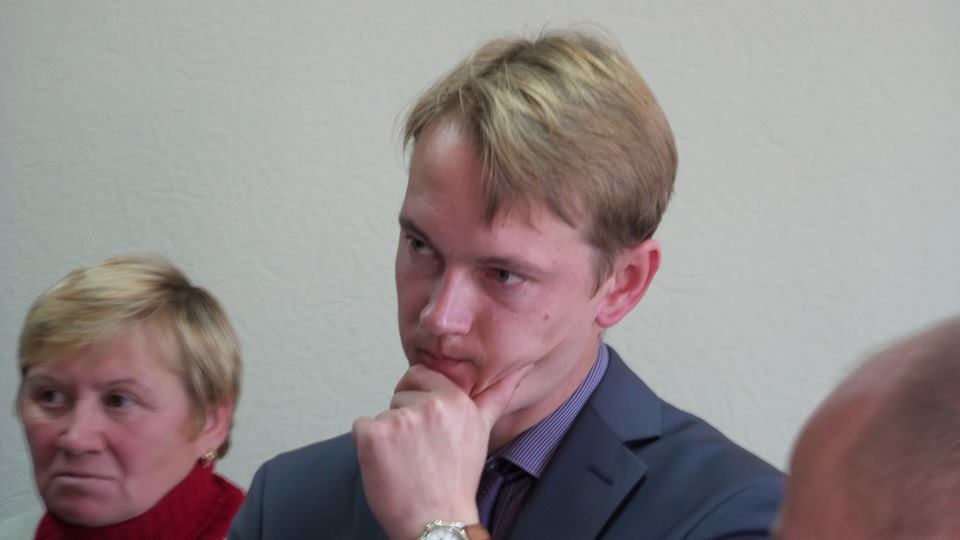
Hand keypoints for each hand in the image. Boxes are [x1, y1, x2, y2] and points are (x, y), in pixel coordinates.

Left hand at [352, 364, 530, 539]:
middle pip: (399, 395)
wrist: (438, 520)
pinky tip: (388, 464)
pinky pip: (361, 426)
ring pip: (382, 414)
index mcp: (456, 400)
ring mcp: (400, 420)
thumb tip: (518, 370)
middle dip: (404, 419)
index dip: (418, 398)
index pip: (419, 374)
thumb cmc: (457, 480)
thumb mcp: (481, 432)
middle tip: (420, 450)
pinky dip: (368, 445)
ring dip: (388, 435)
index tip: (426, 426)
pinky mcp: (374, 436)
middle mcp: (430, 406)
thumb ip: (496, 396)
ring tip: (407, 461)